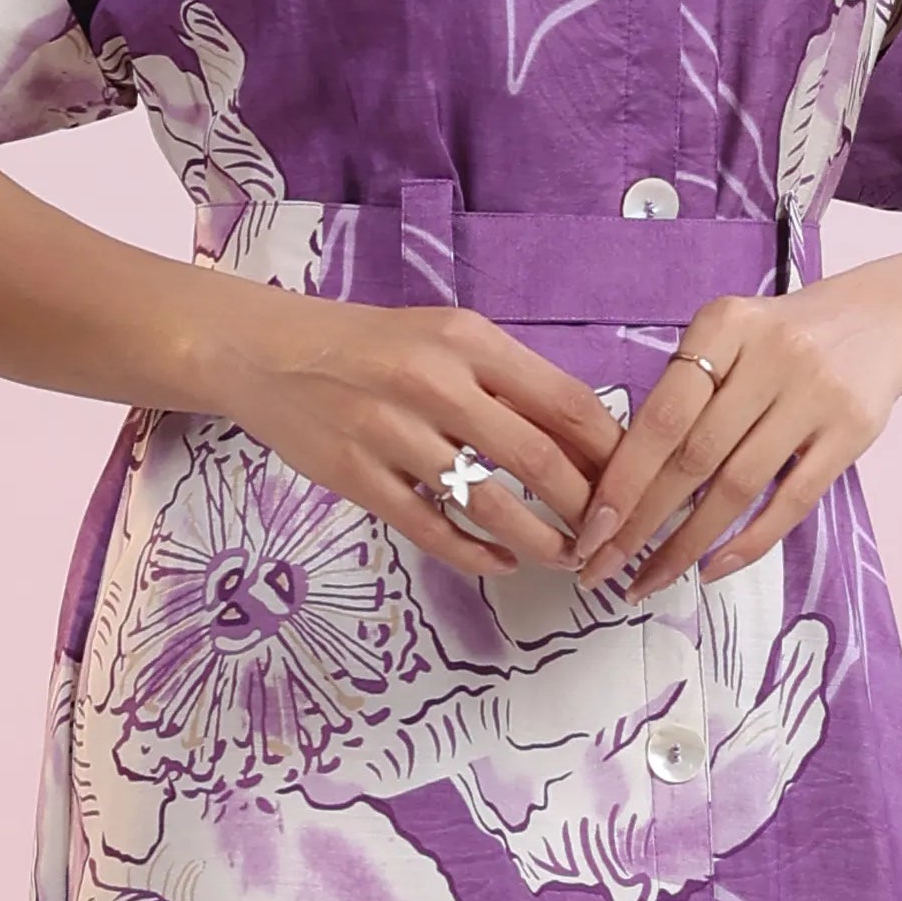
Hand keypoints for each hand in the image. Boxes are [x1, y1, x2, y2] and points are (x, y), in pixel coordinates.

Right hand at [222, 294, 622, 578]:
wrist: (266, 353)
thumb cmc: (371, 346)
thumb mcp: (445, 339)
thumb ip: (508, 382)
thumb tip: (588, 439)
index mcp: (467, 340)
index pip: (564, 401)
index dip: (609, 452)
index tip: (635, 483)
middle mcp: (432, 383)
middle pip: (537, 458)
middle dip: (586, 509)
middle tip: (609, 537)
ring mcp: (390, 433)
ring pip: (488, 503)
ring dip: (539, 540)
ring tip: (565, 558)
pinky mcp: (355, 477)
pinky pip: (430, 528)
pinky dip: (475, 553)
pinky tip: (501, 561)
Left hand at [567, 272, 901, 595]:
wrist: (885, 319)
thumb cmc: (784, 340)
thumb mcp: (731, 338)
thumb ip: (685, 391)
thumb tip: (621, 478)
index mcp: (725, 324)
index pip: (663, 415)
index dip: (624, 478)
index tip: (592, 529)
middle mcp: (772, 355)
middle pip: (694, 456)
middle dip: (642, 521)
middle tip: (604, 568)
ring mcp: (817, 394)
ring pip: (738, 486)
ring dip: (687, 543)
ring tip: (650, 579)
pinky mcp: (853, 432)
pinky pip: (792, 502)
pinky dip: (748, 542)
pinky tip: (712, 569)